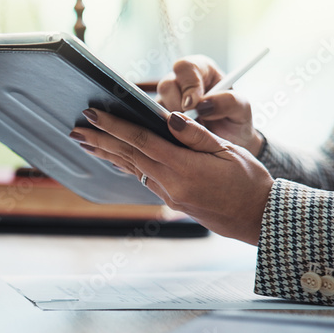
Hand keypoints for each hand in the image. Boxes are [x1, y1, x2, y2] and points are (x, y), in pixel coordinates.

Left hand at [70, 109, 273, 244]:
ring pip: (131, 168)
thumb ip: (196, 134)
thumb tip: (169, 117)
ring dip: (106, 153)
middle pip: (128, 155)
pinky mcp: (171, 200)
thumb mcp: (228, 150)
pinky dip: (125, 165)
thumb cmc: (249, 180)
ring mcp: (169, 194)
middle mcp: (171, 183)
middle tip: (75, 129)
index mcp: (184, 167)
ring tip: (85, 142)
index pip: (141, 141)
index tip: (92, 114)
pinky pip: (141, 178)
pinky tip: (114, 159)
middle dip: (99, 140)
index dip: (114, 126)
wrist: (258, 217)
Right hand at [157, 56, 263, 155]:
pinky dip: (163, 130)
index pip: (187, 67)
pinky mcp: (159, 118)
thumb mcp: (242, 110)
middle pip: (167, 84)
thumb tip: (204, 104)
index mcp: (201, 71)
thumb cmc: (235, 121)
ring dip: (170, 120)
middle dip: (176, 104)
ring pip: (156, 104)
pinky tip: (178, 138)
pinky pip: (152, 121)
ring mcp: (167, 101)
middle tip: (189, 121)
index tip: (194, 104)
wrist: (229, 144)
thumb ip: (229, 102)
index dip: (188, 84)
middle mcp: (181, 83)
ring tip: (188, 132)